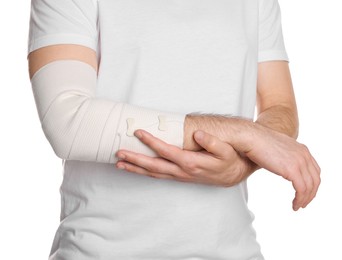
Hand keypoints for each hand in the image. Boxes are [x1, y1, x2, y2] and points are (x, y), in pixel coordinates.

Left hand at [116, 130, 256, 186]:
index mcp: (190, 163)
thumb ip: (212, 142)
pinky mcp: (179, 177)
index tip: (138, 133)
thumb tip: (197, 134)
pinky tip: (136, 169)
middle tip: (119, 153)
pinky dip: (144, 173)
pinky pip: (158, 176)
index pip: (166, 151)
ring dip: (136, 169)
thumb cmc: (228, 161)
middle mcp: (182, 171)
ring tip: (120, 164)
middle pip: (153, 166)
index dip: (151, 142)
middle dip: (135, 159)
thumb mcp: (225, 151)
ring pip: (153, 174)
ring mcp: (179, 176)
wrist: (232, 175)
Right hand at [245, 125, 320, 210]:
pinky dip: (300, 199)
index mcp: (301, 149)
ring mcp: (299, 162)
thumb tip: (279, 164)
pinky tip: (294, 205)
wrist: (251, 138)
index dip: (312, 184)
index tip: (306, 192)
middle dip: (311, 194)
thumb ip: (283, 155)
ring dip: (305, 199)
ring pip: (309, 187)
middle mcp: (304, 154)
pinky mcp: (292, 170)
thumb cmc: (257, 142)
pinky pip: (302, 189)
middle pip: (315, 179)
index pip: (314, 170)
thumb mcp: (277, 147)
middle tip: (303, 203)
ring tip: (298, 206)